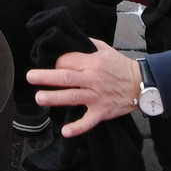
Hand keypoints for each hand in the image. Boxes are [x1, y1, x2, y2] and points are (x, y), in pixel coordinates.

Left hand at [26, 39, 140, 137]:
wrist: (141, 84)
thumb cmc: (120, 66)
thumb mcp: (105, 48)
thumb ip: (87, 43)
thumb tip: (70, 38)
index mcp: (93, 62)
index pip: (69, 61)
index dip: (58, 62)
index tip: (54, 65)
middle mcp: (93, 79)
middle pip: (66, 77)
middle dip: (47, 77)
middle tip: (30, 77)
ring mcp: (96, 97)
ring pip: (73, 97)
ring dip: (55, 98)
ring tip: (39, 98)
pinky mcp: (102, 112)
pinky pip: (89, 121)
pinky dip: (78, 128)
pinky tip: (65, 132)